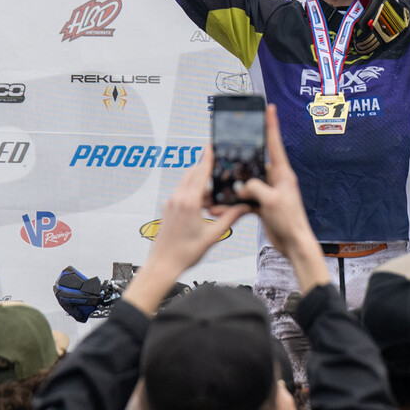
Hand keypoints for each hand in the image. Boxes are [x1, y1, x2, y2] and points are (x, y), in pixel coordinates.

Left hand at [120, 158, 247, 315]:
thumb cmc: (186, 253)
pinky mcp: (168, 207)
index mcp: (190, 202)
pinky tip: (203, 201)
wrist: (163, 264)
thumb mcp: (213, 236)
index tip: (211, 145)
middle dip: (205, 167)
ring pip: (187, 182)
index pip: (201, 173)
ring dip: (199, 180)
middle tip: (217, 162)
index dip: (208, 158)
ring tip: (214, 189)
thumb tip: (245, 207)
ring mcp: (171, 202)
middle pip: (193, 173)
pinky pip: (182, 191)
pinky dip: (193, 190)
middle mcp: (178, 198)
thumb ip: (230, 218)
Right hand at [234, 105, 328, 291]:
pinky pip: (245, 199)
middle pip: (254, 165)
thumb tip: (242, 186)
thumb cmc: (290, 222)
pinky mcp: (264, 205)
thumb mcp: (271, 201)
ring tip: (216, 191)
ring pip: (247, 184)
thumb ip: (254, 188)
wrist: (294, 244)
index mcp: (282, 173)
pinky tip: (220, 207)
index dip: (271, 125)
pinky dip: (233, 203)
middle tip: (225, 155)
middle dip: (238, 164)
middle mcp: (276, 180)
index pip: (274, 144)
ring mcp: (269, 192)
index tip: (270, 108)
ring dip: (233, 189)